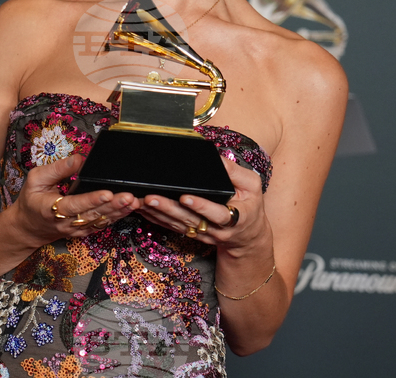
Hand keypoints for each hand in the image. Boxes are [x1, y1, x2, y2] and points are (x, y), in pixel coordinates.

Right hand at [12, 154, 140, 243]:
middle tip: (129, 196)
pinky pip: (102, 225)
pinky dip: (117, 217)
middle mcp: (67, 222)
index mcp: (52, 209)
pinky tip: (129, 209)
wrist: (28, 227)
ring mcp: (77, 229)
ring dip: (119, 212)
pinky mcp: (84, 231)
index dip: (92, 199)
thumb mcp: (35, 179)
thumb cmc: (31, 200)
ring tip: (134, 202)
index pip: (75, 205)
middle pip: (94, 214)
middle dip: (113, 205)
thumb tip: (79, 159)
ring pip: (101, 221)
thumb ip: (57, 169)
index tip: (108, 192)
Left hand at [136, 157, 268, 252]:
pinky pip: (172, 227)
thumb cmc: (251, 206)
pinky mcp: (192, 234)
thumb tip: (216, 157)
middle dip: (169, 209)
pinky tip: (144, 210)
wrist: (247, 237)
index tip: (185, 197)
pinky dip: (157, 219)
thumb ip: (235, 172)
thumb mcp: (253, 187)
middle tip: (151, 197)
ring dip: (158, 214)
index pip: (217, 214)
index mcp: (235, 218)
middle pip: (190, 220)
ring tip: (142, 201)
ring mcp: (203, 234)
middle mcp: (217, 230)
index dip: (200, 206)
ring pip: (178, 224)